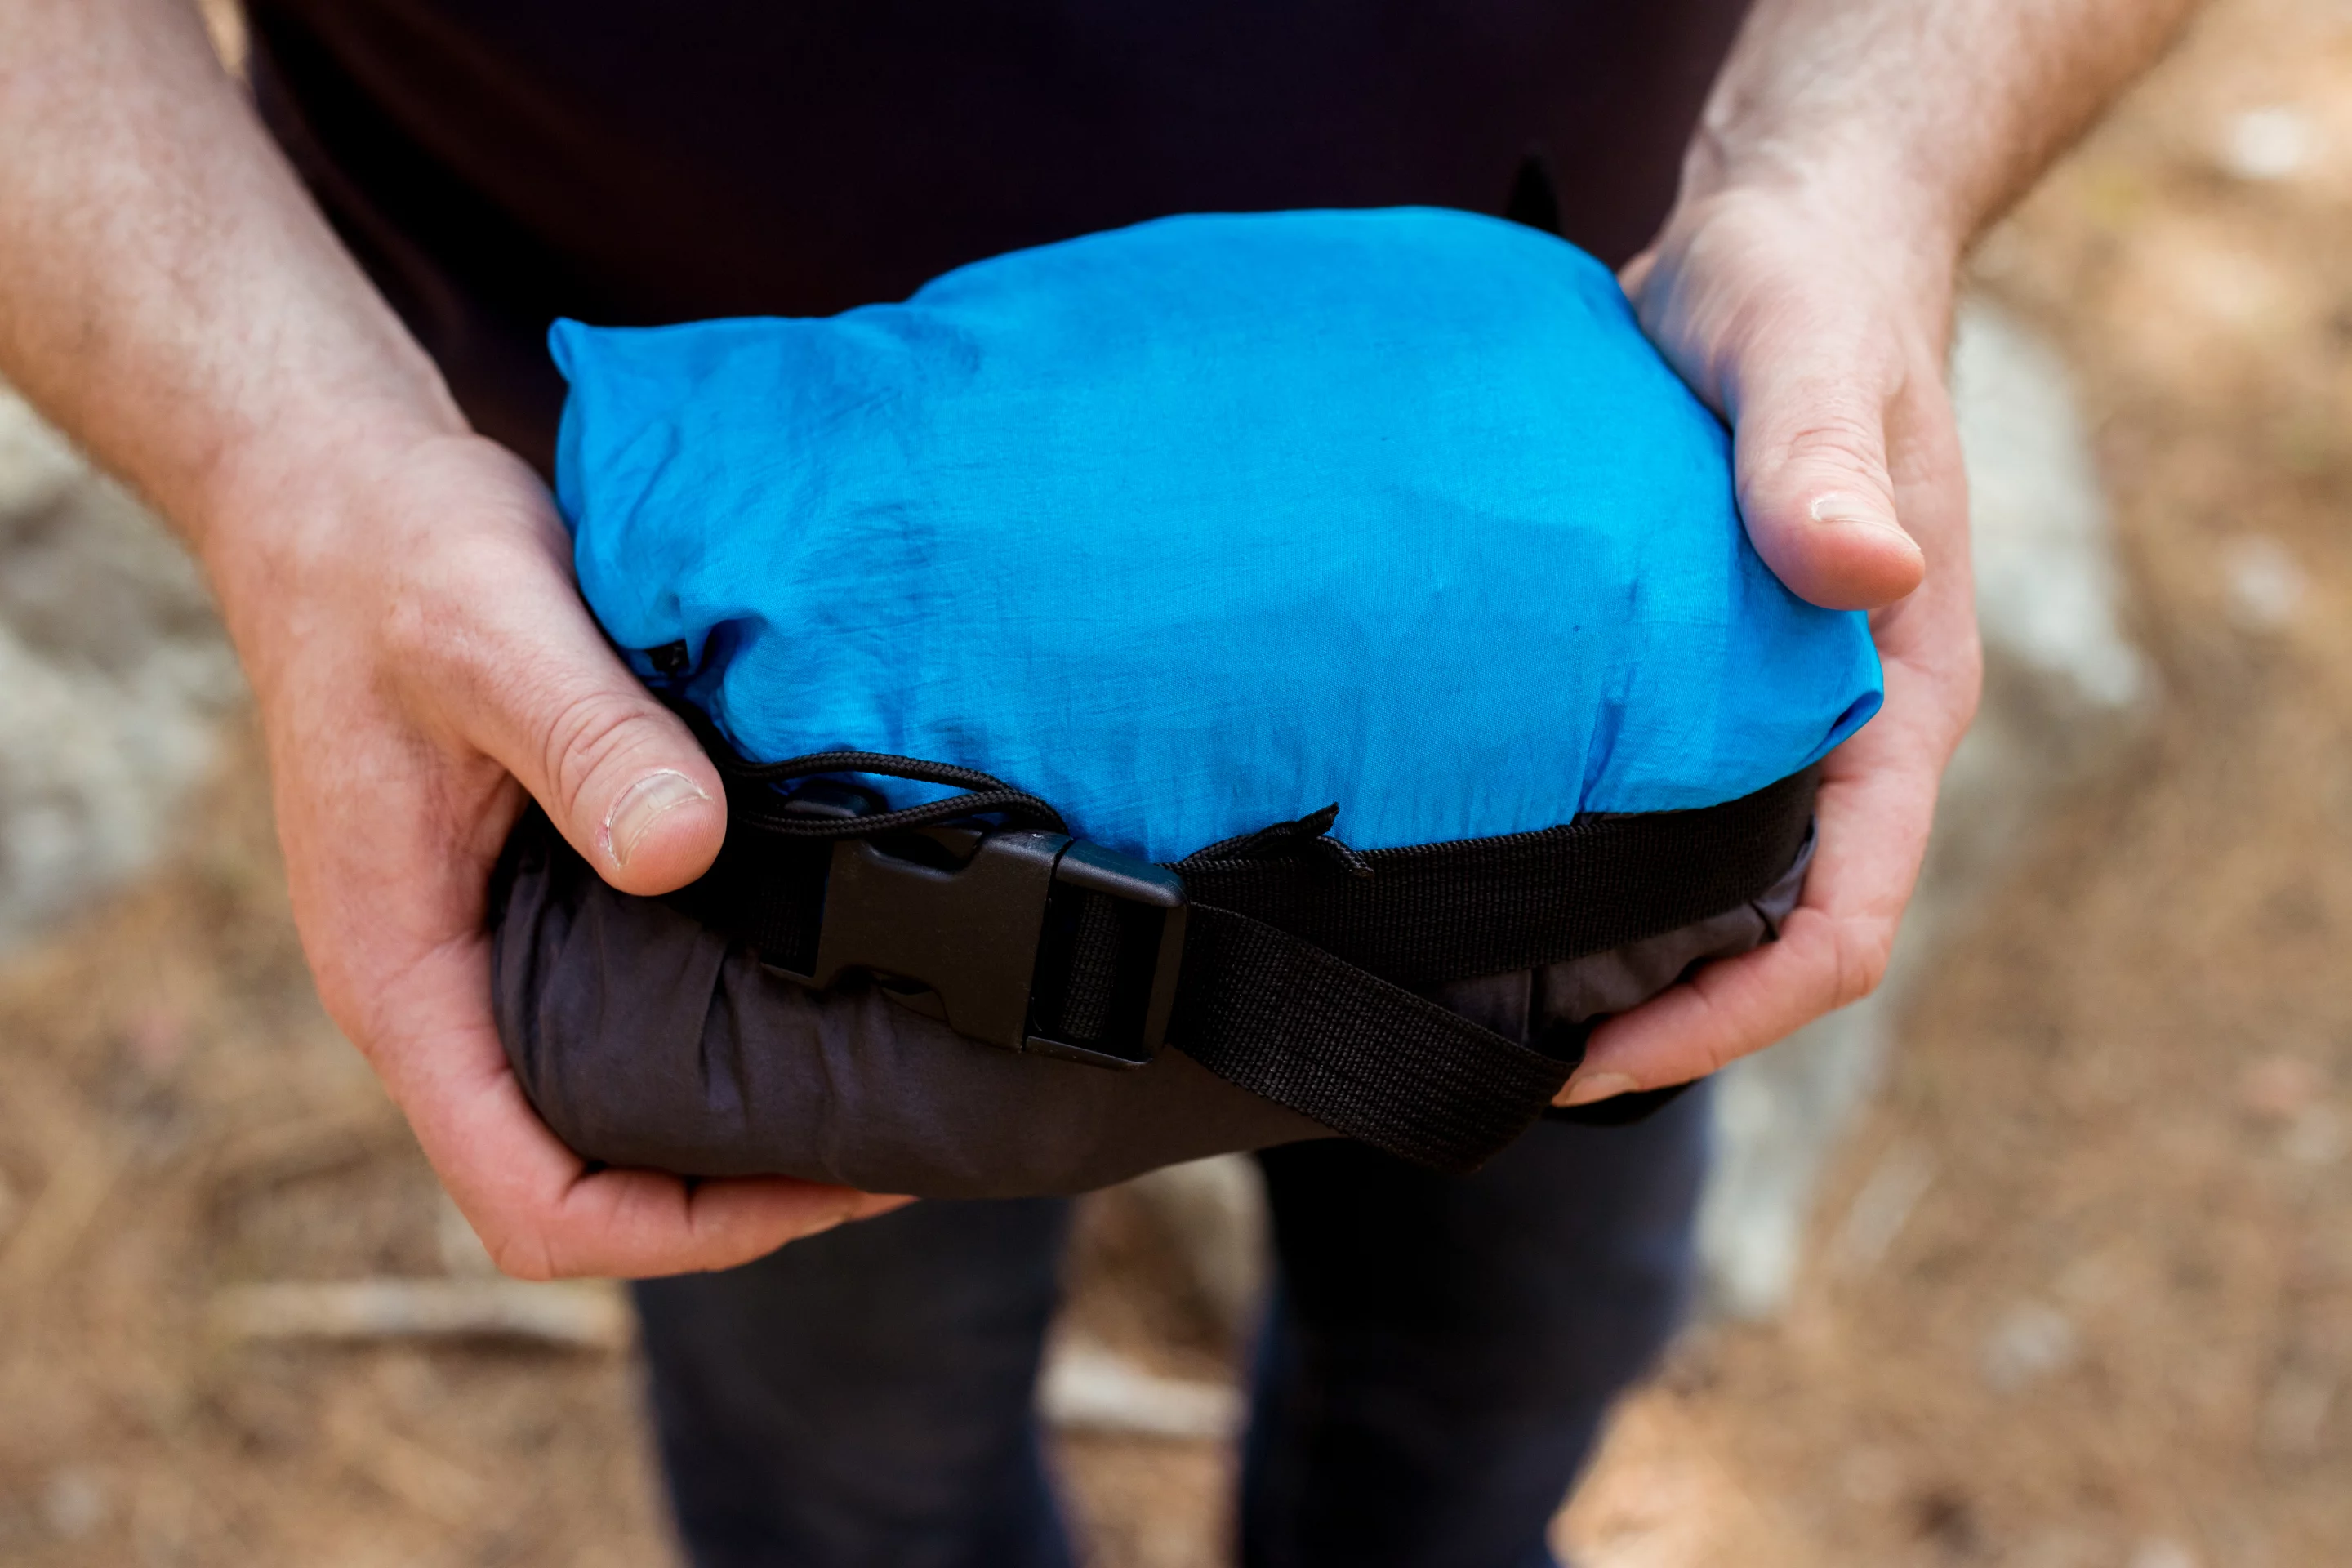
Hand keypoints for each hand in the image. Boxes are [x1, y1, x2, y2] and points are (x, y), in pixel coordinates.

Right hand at [210, 427, 906, 1276]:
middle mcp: (441, 992)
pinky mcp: (530, 901)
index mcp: (405, 977)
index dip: (679, 1234)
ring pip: (611, 1110)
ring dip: (738, 1124)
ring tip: (881, 1082)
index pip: (529, 1200)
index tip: (823, 1187)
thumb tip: (682, 850)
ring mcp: (484, 954)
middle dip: (738, 1195)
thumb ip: (587, 739)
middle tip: (894, 1138)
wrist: (340, 494)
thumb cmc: (392, 557)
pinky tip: (824, 984)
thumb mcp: (492, 631)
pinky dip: (723, 1032)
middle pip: (586, 1181)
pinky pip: (625, 1019)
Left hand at [1558, 185, 1983, 1104]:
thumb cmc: (1802, 293)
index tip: (1597, 1063)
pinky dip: (1584, 865)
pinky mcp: (1702, 678)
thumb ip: (1820, 464)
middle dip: (1658, 1019)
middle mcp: (1846, 729)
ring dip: (1613, 958)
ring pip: (1706, 887)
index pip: (1839, 922)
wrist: (1776, 241)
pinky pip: (1656, 810)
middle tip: (1501, 1054)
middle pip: (1766, 938)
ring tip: (1474, 995)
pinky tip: (1473, 871)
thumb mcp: (1803, 360)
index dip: (1730, 1019)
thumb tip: (1863, 572)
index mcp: (1902, 697)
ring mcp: (1775, 712)